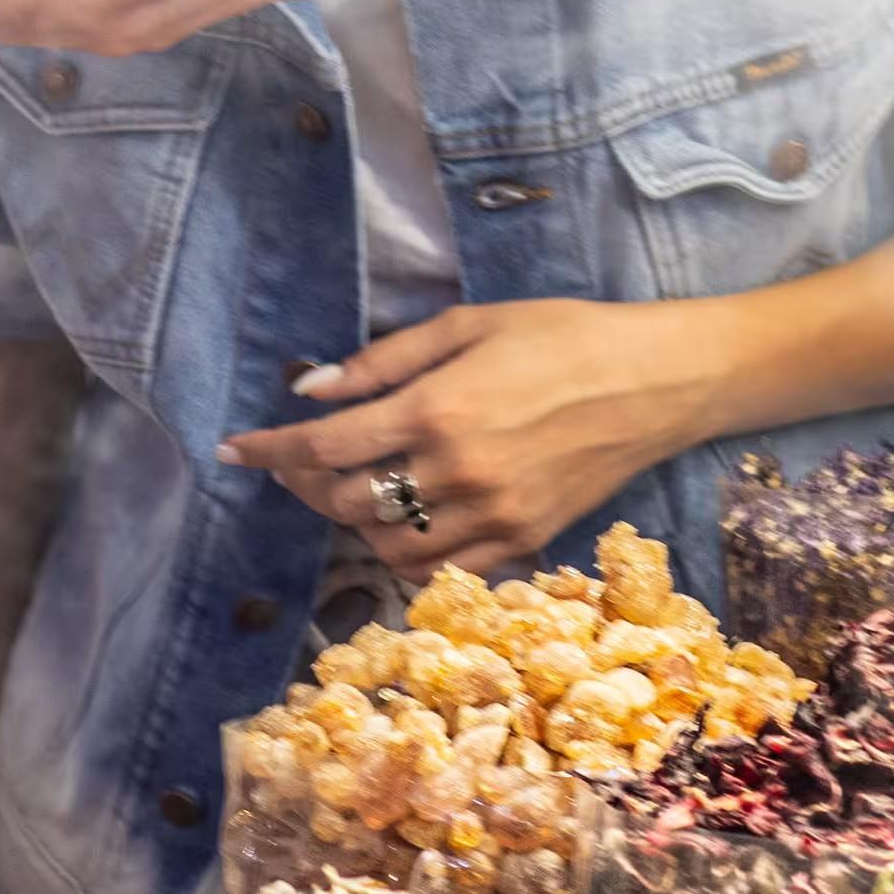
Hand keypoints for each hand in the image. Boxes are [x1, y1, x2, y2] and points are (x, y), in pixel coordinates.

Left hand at [217, 297, 722, 577]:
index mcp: (439, 408)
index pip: (327, 444)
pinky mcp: (523, 539)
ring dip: (355, 522)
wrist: (658, 381)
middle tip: (302, 461)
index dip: (271, 450)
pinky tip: (404, 521)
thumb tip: (312, 389)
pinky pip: (443, 570)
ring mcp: (493, 514)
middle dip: (308, 484)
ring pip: (388, 544)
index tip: (235, 450)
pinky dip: (408, 552)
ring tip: (355, 489)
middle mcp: (458, 470)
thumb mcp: (469, 324)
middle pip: (348, 501)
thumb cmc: (563, 335)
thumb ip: (384, 361)